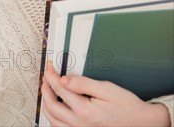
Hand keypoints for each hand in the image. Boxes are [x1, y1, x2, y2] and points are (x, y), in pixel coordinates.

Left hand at [41, 62, 170, 125]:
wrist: (143, 124)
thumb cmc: (128, 107)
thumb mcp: (107, 89)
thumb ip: (83, 84)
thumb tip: (64, 79)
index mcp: (85, 111)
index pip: (60, 89)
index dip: (51, 76)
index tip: (49, 68)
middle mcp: (80, 124)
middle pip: (51, 105)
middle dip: (45, 89)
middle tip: (45, 78)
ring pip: (53, 120)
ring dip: (46, 104)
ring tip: (47, 92)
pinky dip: (54, 118)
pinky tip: (56, 109)